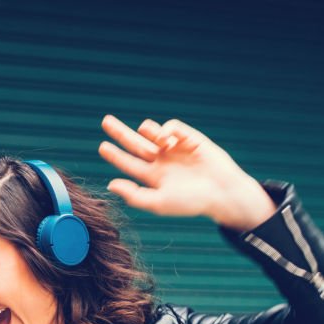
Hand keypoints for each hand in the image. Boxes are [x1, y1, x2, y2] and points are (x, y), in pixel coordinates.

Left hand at [98, 115, 276, 229]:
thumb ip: (134, 195)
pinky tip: (167, 140)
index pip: (129, 163)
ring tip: (150, 137)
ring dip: (147, 130)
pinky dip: (166, 129)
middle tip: (105, 121)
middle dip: (120, 132)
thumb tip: (111, 184)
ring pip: (152, 132)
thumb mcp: (159, 203)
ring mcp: (174, 148)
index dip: (115, 155)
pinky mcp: (189, 138)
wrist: (221, 192)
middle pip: (135, 143)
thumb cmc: (191, 202)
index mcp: (153, 177)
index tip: (102, 146)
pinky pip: (172, 127)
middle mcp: (161, 161)